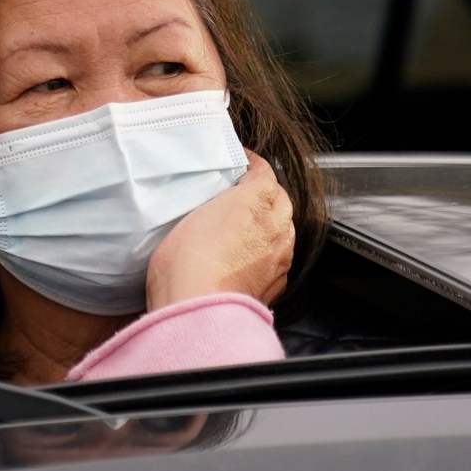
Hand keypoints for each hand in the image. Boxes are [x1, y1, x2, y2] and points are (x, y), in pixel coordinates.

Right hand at [147, 151, 293, 308]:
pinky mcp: (275, 283)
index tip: (241, 160)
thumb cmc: (187, 264)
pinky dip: (268, 252)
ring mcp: (278, 257)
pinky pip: (279, 258)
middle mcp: (274, 227)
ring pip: (283, 229)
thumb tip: (221, 194)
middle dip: (265, 192)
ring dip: (270, 223)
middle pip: (280, 199)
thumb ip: (210, 199)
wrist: (197, 311)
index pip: (263, 171)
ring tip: (245, 226)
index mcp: (255, 202)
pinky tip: (248, 256)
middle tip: (242, 191)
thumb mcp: (187, 215)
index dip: (251, 162)